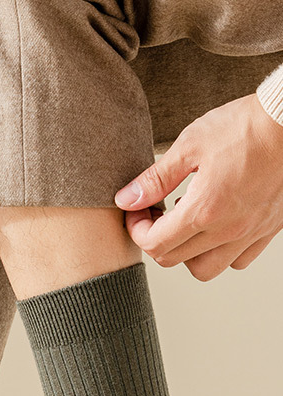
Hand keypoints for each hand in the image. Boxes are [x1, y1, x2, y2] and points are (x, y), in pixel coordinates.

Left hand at [113, 93, 282, 280]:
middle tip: (155, 213)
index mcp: (204, 210)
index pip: (155, 244)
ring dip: (187, 252)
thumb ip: (155, 179)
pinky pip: (238, 260)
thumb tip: (126, 199)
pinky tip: (216, 224)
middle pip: (174, 260)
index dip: (136, 229)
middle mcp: (228, 230)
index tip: (137, 209)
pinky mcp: (268, 230)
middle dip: (155, 239)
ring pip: (206, 269)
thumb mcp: (189, 146)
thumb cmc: (243, 127)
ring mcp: (250, 233)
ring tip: (187, 220)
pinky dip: (220, 251)